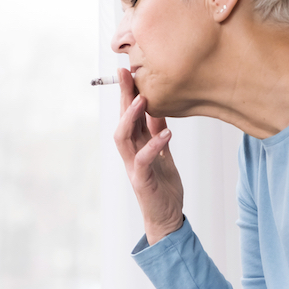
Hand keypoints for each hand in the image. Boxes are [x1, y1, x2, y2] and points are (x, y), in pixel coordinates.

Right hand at [114, 68, 183, 243]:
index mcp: (136, 144)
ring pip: (123, 137)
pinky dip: (154, 145)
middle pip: (122, 119)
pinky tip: (166, 133)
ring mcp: (133, 166)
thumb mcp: (163, 153)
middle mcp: (130, 152)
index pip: (128, 113)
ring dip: (131, 117)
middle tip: (126, 73)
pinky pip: (143, 159)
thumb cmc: (163, 187)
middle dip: (123, 96)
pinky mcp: (141, 180)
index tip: (128, 70)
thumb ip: (156, 133)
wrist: (166, 217)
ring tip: (142, 99)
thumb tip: (158, 109)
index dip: (127, 92)